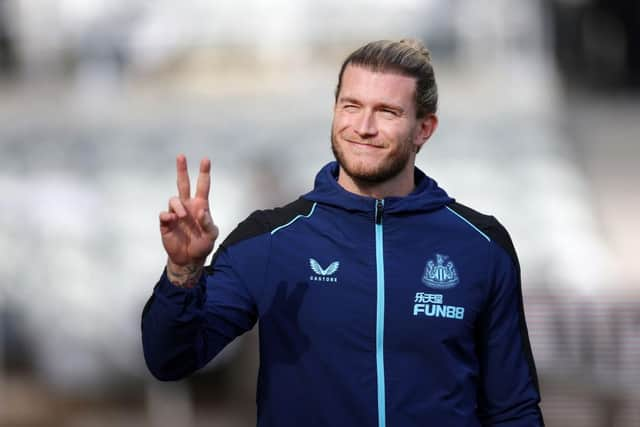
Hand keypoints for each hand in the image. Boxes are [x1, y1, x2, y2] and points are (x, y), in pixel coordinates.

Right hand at [159, 155, 218, 283]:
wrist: (189, 259)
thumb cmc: (203, 245)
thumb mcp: (211, 235)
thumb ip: (209, 223)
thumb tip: (202, 211)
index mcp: (200, 205)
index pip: (202, 186)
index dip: (204, 173)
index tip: (205, 159)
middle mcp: (187, 206)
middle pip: (183, 184)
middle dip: (182, 170)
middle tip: (181, 156)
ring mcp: (176, 214)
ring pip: (173, 199)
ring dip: (179, 206)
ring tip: (183, 217)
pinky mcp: (166, 223)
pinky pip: (164, 214)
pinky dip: (168, 216)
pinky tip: (173, 221)